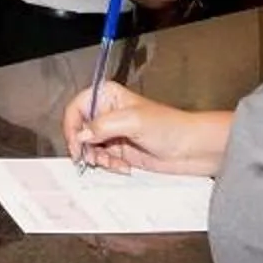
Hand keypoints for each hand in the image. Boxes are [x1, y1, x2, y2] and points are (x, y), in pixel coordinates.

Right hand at [63, 81, 226, 176]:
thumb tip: (81, 135)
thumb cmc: (171, 126)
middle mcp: (108, 113)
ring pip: (88, 147)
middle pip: (78, 129)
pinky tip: (123, 166)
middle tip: (90, 157)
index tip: (76, 142)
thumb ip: (102, 125)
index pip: (76, 107)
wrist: (191, 149)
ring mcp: (113, 133)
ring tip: (112, 162)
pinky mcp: (119, 151)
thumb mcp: (132, 121)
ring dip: (97, 158)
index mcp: (109, 96)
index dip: (72, 125)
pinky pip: (102, 160)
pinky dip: (108, 165)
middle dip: (84, 146)